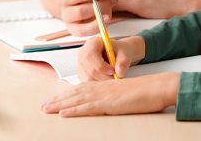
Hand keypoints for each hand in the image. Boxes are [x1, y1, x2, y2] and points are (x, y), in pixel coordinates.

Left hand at [41, 72, 179, 116]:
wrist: (158, 87)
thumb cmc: (146, 92)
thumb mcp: (126, 94)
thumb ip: (115, 98)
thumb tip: (107, 104)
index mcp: (106, 86)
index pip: (81, 90)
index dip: (66, 95)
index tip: (54, 100)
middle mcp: (102, 88)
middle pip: (75, 94)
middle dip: (57, 100)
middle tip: (42, 106)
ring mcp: (105, 95)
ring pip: (77, 100)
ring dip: (60, 105)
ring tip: (46, 109)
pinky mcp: (110, 103)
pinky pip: (88, 107)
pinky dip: (74, 110)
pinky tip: (64, 114)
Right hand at [77, 36, 145, 80]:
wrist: (118, 55)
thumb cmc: (119, 51)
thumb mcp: (124, 52)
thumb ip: (123, 61)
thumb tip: (119, 72)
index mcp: (92, 43)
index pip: (90, 56)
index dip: (100, 66)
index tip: (113, 71)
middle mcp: (83, 53)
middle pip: (89, 69)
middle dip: (104, 77)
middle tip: (115, 77)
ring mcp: (81, 65)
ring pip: (89, 79)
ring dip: (102, 81)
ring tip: (112, 76)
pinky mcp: (82, 75)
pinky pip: (89, 84)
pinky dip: (99, 85)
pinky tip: (106, 78)